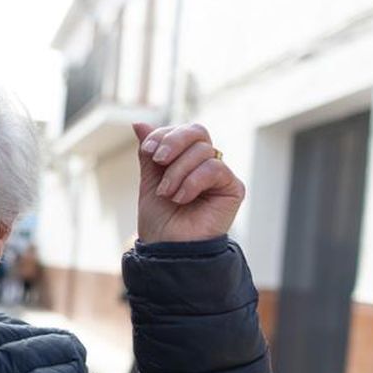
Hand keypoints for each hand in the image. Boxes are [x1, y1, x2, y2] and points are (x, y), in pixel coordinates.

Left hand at [131, 122, 244, 242]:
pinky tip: (181, 198)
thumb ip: (149, 153)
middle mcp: (206, 164)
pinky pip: (215, 169)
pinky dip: (193, 181)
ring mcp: (221, 176)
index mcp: (187, 160)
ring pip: (203, 151)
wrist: (169, 249)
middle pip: (198, 132)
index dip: (164, 135)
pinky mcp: (233, 189)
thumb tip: (139, 123)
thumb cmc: (160, 220)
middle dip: (173, 141)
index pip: (183, 131)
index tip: (148, 151)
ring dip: (178, 172)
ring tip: (167, 194)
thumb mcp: (150, 180)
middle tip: (159, 161)